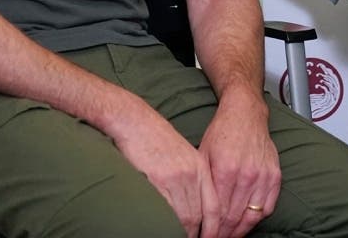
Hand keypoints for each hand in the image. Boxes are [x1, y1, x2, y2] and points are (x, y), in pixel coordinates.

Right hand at [111, 104, 220, 237]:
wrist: (134, 121)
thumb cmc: (155, 139)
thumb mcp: (183, 156)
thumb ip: (192, 180)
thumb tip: (194, 210)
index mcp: (200, 168)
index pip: (213, 208)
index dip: (213, 229)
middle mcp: (191, 175)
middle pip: (198, 217)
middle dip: (196, 234)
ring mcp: (174, 178)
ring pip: (182, 218)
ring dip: (180, 232)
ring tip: (175, 237)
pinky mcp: (156, 180)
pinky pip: (165, 211)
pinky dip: (165, 225)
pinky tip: (161, 229)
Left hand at [199, 93, 280, 237]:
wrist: (245, 113)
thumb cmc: (221, 132)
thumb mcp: (203, 154)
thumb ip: (202, 183)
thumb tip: (195, 211)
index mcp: (225, 170)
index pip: (218, 213)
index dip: (210, 231)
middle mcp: (246, 175)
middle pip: (233, 218)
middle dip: (222, 234)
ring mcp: (263, 176)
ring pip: (251, 217)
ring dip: (239, 231)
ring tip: (229, 237)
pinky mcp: (275, 176)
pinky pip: (268, 207)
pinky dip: (257, 219)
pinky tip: (246, 223)